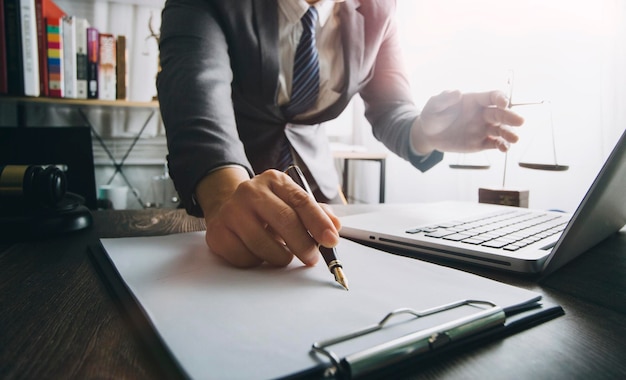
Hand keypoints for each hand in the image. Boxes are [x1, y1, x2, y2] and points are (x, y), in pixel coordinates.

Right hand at [197, 168, 340, 267]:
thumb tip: (335, 226)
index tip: (331, 240)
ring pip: (263, 245)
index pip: (301, 201)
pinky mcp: (217, 233)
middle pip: (284, 220)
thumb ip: (315, 213)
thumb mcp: (290, 202)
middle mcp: (250, 191)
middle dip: (303, 244)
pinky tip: (258, 252)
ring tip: (283, 255)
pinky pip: (245, 258)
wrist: (226, 206)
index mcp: (274, 180)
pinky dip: (257, 262)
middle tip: (311, 258)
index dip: (319, 222)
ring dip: (280, 257)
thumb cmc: (265, 208)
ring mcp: (231, 211)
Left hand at [411, 90, 524, 153]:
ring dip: (509, 133)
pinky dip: (501, 146)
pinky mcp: (481, 143)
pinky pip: (494, 144)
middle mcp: (482, 114)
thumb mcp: (434, 105)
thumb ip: (444, 99)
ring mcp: (483, 129)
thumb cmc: (432, 115)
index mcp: (474, 101)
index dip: (500, 98)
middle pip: (500, 113)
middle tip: (520, 121)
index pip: (492, 96)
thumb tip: (457, 92)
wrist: (429, 135)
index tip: (503, 103)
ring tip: (515, 139)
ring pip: (500, 130)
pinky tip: (504, 149)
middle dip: (510, 117)